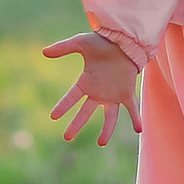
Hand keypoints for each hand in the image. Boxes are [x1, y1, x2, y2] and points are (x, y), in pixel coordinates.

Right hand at [42, 30, 141, 145]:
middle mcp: (99, 92)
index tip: (53, 116)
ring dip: (107, 129)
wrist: (124, 40)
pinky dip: (136, 118)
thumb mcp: (80, 43)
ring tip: (101, 143)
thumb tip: (44, 52)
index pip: (72, 98)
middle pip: (86, 112)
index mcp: (86, 82)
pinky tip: (139, 130)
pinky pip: (132, 108)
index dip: (63, 106)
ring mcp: (113, 94)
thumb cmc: (103, 42)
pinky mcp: (127, 93)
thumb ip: (63, 48)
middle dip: (77, 124)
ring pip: (110, 116)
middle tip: (67, 137)